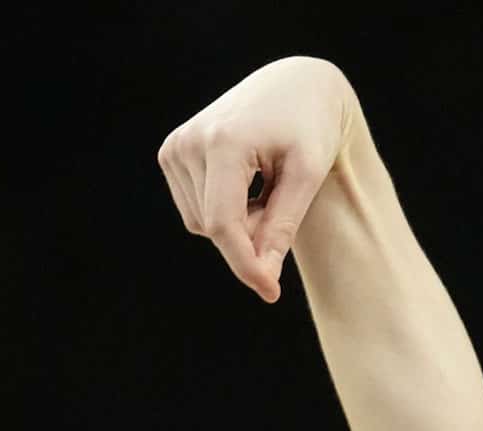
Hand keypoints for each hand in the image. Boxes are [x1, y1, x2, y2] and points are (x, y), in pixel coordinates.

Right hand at [158, 56, 354, 302]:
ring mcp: (175, 146)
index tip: (271, 293)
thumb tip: (263, 275)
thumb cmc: (311, 127)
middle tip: (285, 205)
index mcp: (223, 143)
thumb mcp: (307, 175)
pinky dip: (225, 210)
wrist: (295, 85)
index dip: (245, 264)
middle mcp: (188, 143)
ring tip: (268, 187)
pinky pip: (197, 209)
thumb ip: (282, 226)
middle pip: (214, 227)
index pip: (224, 224)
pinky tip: (249, 184)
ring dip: (238, 223)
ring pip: (202, 223)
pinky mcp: (172, 152)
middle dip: (250, 237)